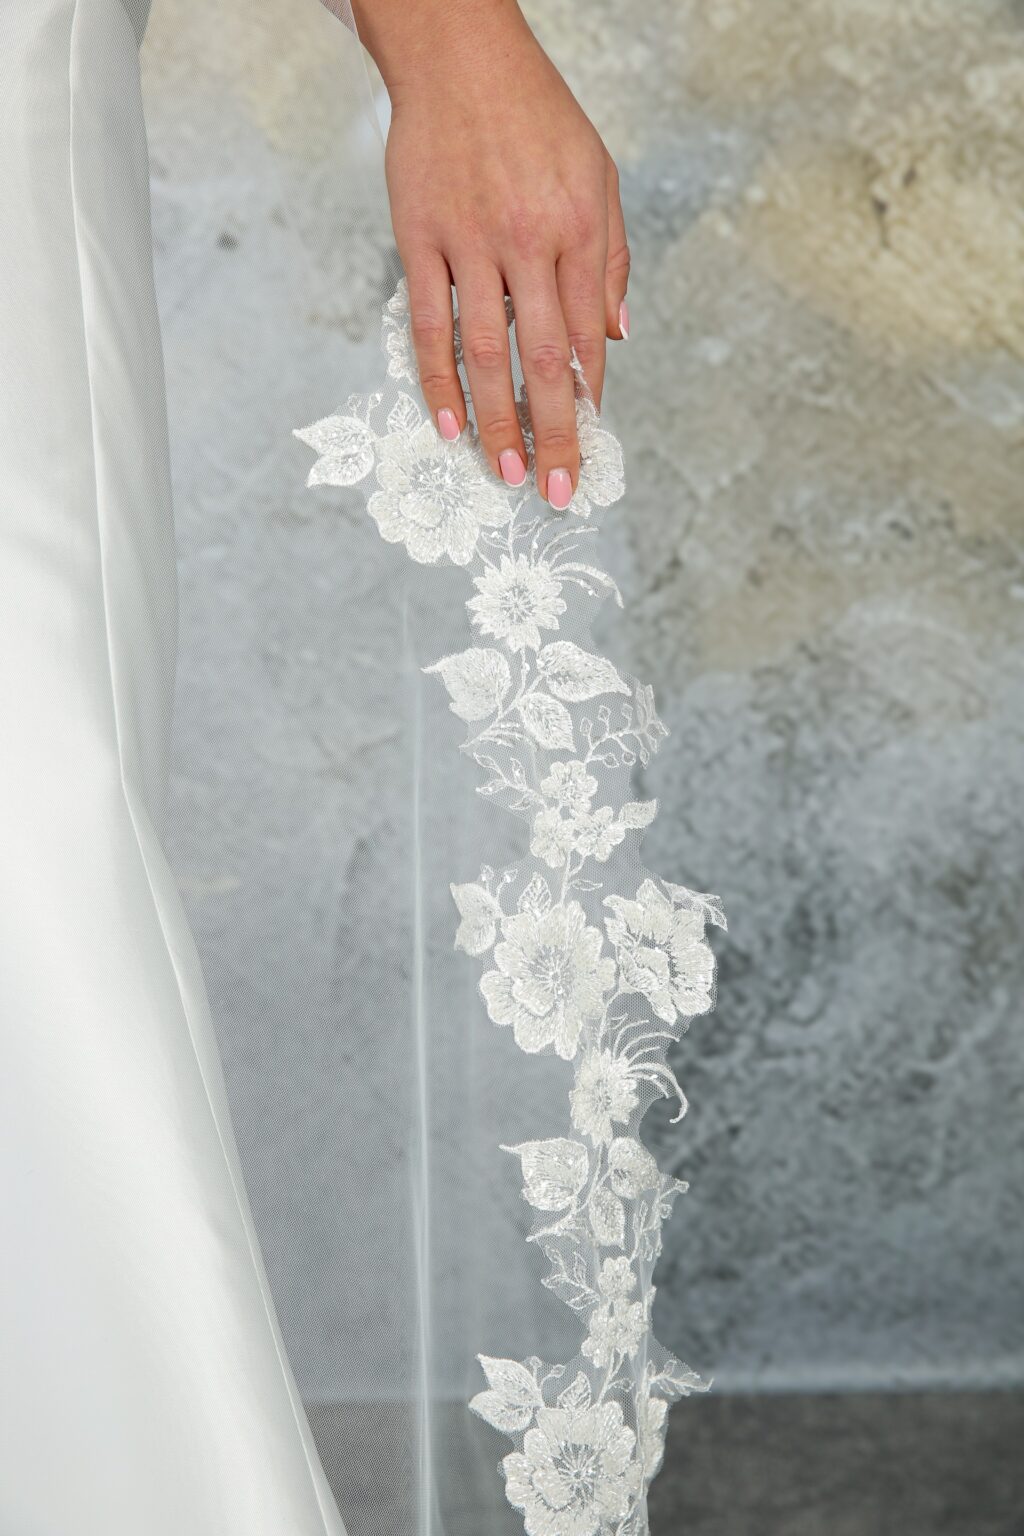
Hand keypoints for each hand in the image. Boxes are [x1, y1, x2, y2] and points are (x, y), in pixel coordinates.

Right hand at [354, 1, 628, 508]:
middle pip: (542, 357)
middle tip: (558, 489)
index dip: (588, 396)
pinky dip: (437, 378)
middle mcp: (527, 239)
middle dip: (553, 432)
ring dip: (496, 420)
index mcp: (578, 227)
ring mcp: (469, 241)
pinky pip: (428, 322)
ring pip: (484, 351)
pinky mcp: (419, 237)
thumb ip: (610, 257)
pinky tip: (449, 422)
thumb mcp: (599, 174)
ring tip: (506, 472)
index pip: (587, 333)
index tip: (589, 444)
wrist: (459, 55)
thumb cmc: (535, 116)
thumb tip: (615, 335)